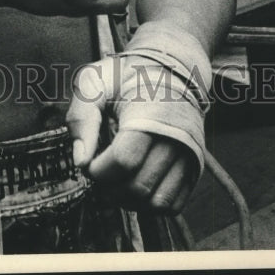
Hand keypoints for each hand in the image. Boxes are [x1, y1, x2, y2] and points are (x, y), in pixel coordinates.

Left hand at [66, 60, 199, 214]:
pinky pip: (172, 205)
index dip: (98, 169)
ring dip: (129, 200)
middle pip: (139, 186)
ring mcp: (189, 156)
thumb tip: (81, 159)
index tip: (89, 161)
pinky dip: (149, 204)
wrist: (170, 69)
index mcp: (150, 113)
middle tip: (100, 170)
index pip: (124, 159)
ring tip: (116, 178)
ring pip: (156, 203)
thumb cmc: (128, 75)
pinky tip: (135, 183)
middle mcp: (176, 137)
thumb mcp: (95, 81)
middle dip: (109, 186)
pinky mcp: (194, 169)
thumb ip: (82, 117)